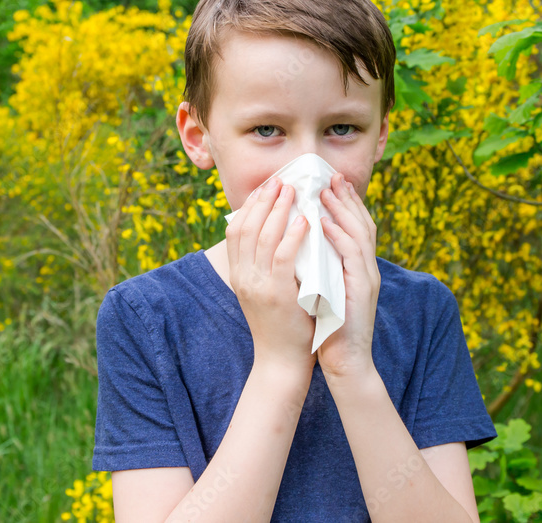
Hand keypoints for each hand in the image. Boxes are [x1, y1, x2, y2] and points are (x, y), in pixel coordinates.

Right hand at [226, 176, 316, 376]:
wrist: (281, 361)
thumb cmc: (278, 324)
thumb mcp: (262, 291)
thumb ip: (263, 265)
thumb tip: (274, 234)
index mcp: (237, 274)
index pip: (236, 229)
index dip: (250, 205)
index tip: (266, 187)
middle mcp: (242, 276)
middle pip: (246, 226)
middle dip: (264, 200)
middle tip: (281, 181)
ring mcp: (257, 285)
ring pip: (263, 236)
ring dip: (278, 209)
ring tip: (293, 191)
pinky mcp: (277, 293)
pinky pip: (282, 256)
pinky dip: (292, 235)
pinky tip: (305, 220)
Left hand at [316, 173, 380, 382]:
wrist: (345, 361)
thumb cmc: (328, 327)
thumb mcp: (323, 289)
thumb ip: (319, 266)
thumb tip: (299, 244)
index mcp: (357, 268)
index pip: (354, 227)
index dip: (345, 203)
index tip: (330, 182)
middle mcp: (366, 268)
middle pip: (361, 223)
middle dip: (346, 198)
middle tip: (331, 176)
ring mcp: (367, 278)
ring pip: (359, 233)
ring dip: (343, 209)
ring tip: (326, 190)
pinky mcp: (362, 290)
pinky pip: (351, 255)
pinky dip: (338, 235)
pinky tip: (322, 222)